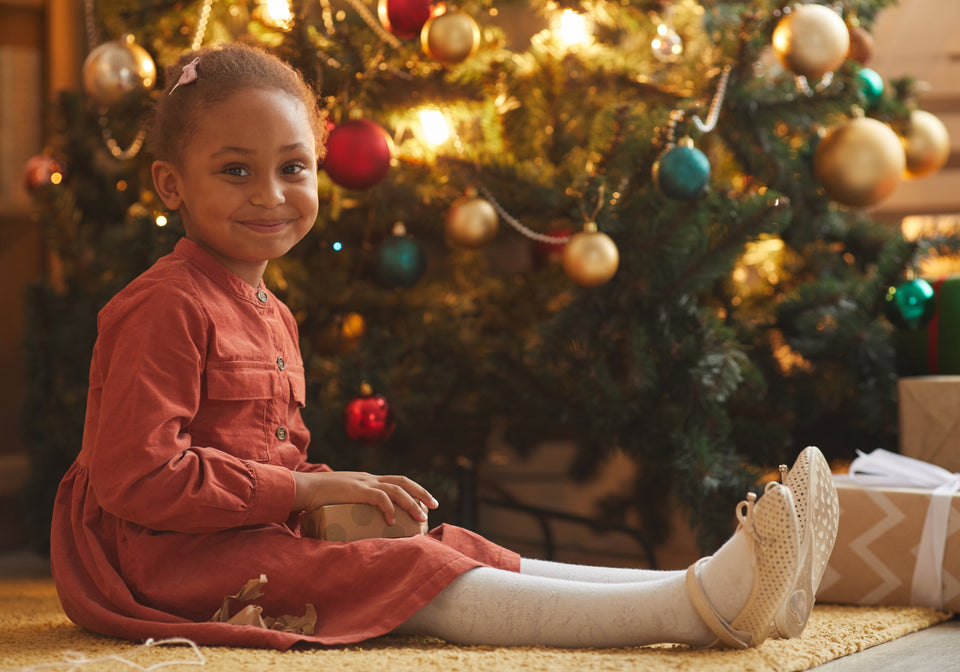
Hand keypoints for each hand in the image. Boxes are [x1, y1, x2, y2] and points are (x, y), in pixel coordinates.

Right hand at [291, 470, 438, 525]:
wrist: (303, 489)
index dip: (413, 491)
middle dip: (421, 493)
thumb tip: (360, 529)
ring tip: (421, 517)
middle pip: (403, 481)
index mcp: (367, 481)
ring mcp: (363, 483)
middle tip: (434, 506)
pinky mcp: (356, 490)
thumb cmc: (318, 499)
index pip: (396, 481)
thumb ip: (353, 509)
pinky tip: (392, 522)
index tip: (424, 503)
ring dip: (411, 503)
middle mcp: (369, 479)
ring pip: (396, 489)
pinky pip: (379, 497)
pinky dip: (389, 509)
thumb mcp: (341, 502)